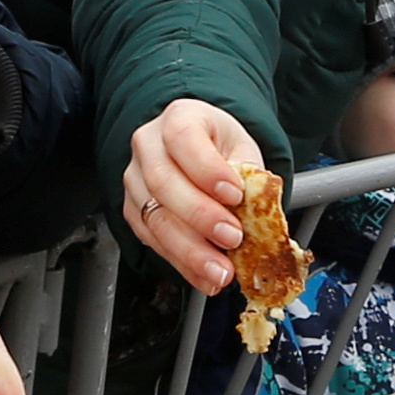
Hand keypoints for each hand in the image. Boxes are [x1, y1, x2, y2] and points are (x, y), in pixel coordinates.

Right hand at [122, 96, 259, 292]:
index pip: (183, 137)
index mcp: (179, 118)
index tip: (235, 194)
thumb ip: (251, 177)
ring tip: (220, 270)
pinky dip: (181, 263)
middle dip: (200, 217)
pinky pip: (152, 241)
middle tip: (232, 238)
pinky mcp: (133, 211)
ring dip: (190, 250)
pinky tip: (205, 276)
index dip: (207, 169)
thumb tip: (260, 213)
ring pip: (154, 218)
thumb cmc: (220, 146)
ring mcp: (135, 179)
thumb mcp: (243, 149)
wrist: (200, 149)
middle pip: (163, 182)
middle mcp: (149, 146)